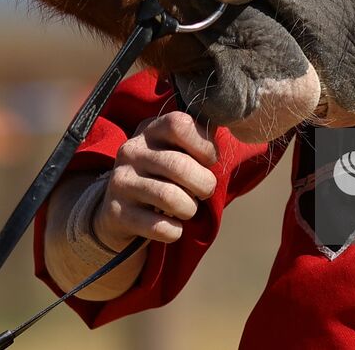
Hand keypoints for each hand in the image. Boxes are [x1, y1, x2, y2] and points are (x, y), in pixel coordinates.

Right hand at [92, 111, 218, 251]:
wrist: (119, 210)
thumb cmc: (163, 177)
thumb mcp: (177, 151)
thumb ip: (202, 141)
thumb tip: (238, 128)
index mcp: (150, 130)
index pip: (179, 124)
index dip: (203, 145)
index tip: (209, 160)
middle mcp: (131, 151)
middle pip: (179, 165)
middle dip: (204, 184)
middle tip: (205, 191)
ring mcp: (121, 181)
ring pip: (170, 197)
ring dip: (189, 209)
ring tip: (187, 209)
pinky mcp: (116, 213)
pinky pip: (158, 226)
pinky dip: (174, 231)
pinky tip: (173, 227)